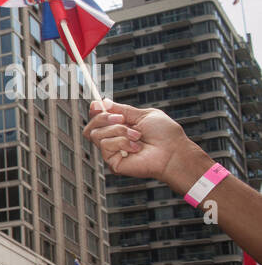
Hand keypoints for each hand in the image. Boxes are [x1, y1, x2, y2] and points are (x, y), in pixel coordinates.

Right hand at [83, 100, 198, 181]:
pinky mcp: (112, 161)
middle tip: (121, 119)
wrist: (173, 152)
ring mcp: (113, 151)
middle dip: (104, 118)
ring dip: (119, 131)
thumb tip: (103, 102)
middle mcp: (114, 139)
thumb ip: (122, 109)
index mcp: (121, 126)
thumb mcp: (143, 114)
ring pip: (96, 134)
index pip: (98, 119)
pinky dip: (122, 142)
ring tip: (136, 136)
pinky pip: (105, 145)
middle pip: (91, 126)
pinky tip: (135, 147)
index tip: (97, 104)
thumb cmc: (165, 135)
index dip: (94, 111)